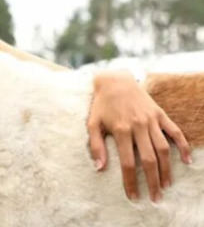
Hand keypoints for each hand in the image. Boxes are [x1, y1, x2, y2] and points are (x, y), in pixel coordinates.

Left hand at [87, 70, 191, 201]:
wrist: (115, 81)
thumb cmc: (101, 104)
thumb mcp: (92, 123)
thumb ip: (96, 146)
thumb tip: (99, 168)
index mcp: (121, 130)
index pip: (127, 162)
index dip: (131, 181)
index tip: (133, 196)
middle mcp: (138, 126)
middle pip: (148, 159)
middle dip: (152, 181)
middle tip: (156, 198)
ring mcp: (151, 120)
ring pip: (163, 148)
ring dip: (167, 169)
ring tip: (167, 185)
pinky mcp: (160, 114)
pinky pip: (175, 131)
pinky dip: (183, 146)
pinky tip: (187, 160)